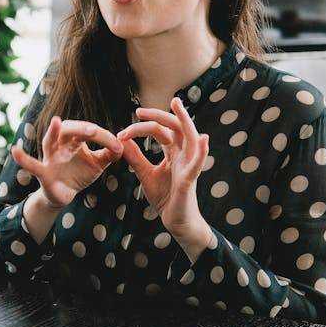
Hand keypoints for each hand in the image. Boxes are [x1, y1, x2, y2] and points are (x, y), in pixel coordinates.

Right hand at [11, 116, 122, 211]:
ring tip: (55, 122)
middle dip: (81, 128)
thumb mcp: (98, 163)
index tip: (118, 146)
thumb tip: (124, 145)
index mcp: (75, 139)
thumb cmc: (79, 173)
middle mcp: (60, 144)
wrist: (64, 195)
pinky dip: (23, 159)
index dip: (104, 137)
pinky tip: (14, 152)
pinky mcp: (42, 172)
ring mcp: (49, 157)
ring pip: (50, 140)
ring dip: (53, 131)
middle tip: (94, 131)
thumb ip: (110, 154)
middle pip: (68, 129)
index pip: (89, 131)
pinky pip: (32, 165)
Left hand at [117, 97, 213, 256]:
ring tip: (178, 105)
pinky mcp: (190, 180)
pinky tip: (203, 139)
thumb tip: (122, 140)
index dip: (142, 127)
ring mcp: (189, 166)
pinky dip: (202, 152)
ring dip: (185, 121)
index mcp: (173, 153)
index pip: (160, 131)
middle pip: (175, 128)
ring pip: (190, 138)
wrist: (175, 221)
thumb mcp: (145, 174)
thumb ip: (136, 157)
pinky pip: (198, 164)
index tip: (122, 131)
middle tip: (139, 111)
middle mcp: (183, 155)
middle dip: (159, 116)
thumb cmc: (165, 197)